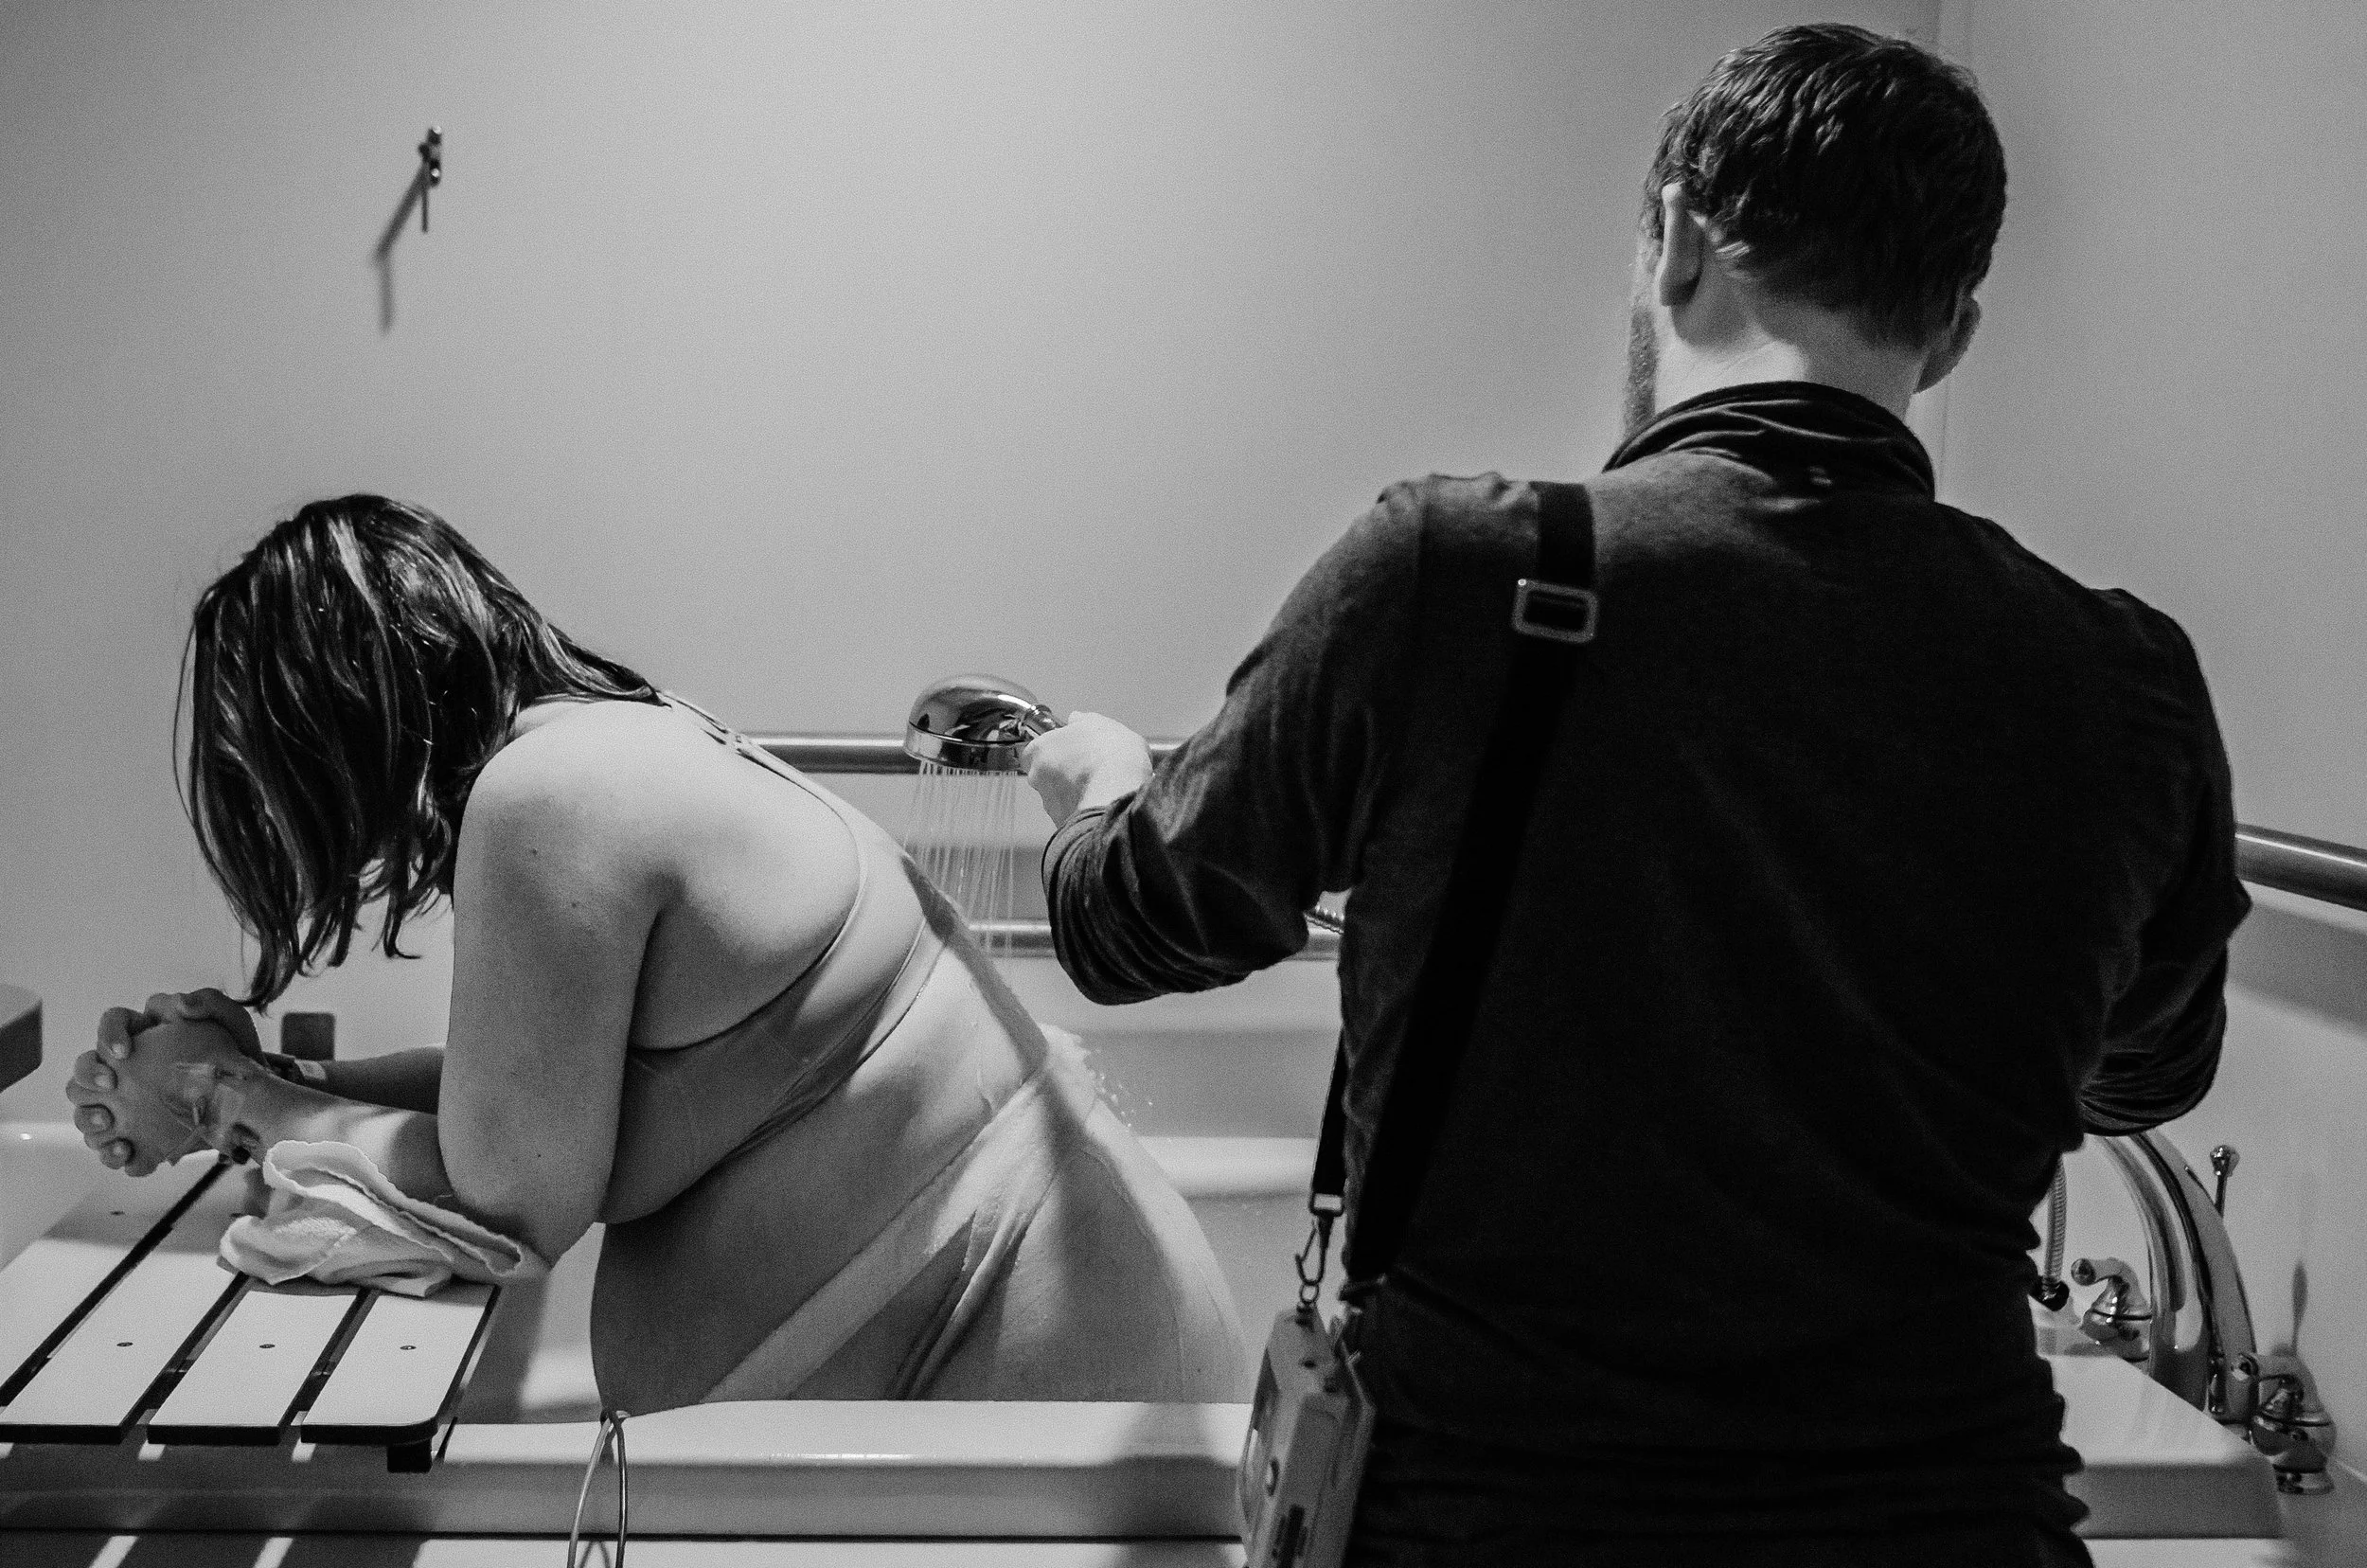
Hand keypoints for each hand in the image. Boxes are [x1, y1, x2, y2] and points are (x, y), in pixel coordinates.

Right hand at [73, 991, 263, 1172]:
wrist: (251, 1096)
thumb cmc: (236, 1053)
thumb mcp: (231, 1022)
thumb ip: (208, 1003)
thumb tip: (180, 1003)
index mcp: (143, 1034)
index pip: (112, 1024)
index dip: (108, 1036)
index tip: (124, 1052)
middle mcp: (126, 1068)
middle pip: (85, 1068)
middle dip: (87, 1076)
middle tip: (111, 1086)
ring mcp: (127, 1102)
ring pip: (86, 1108)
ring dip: (87, 1117)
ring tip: (108, 1121)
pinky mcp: (137, 1132)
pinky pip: (110, 1144)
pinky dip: (111, 1151)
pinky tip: (125, 1151)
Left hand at [1022, 712, 1153, 825]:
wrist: (1118, 796)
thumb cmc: (1109, 757)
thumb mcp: (1102, 724)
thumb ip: (1084, 722)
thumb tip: (1078, 720)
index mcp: (1041, 749)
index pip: (1036, 749)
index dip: (1056, 749)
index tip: (1072, 748)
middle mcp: (1038, 779)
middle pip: (1046, 775)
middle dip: (1065, 773)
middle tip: (1090, 767)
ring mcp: (1051, 805)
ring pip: (1060, 798)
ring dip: (1076, 793)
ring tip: (1103, 787)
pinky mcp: (1065, 826)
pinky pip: (1074, 816)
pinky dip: (1086, 812)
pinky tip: (1105, 803)